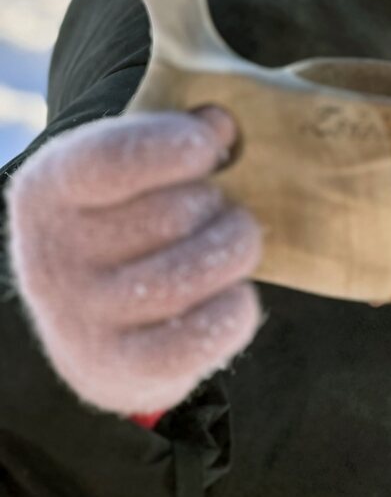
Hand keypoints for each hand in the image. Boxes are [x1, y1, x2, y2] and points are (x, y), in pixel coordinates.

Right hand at [4, 106, 263, 415]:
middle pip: (173, 215)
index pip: (116, 159)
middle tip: (219, 206)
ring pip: (191, 274)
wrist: (95, 311)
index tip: (210, 147)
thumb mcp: (138, 160)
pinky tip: (235, 293)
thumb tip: (220, 125)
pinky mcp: (113, 371)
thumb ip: (180, 130)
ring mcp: (76, 319)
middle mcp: (49, 255)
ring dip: (234, 250)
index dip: (179, 147)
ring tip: (234, 241)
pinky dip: (234, 312)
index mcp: (49, 186)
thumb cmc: (131, 212)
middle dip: (218, 203)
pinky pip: (194, 341)